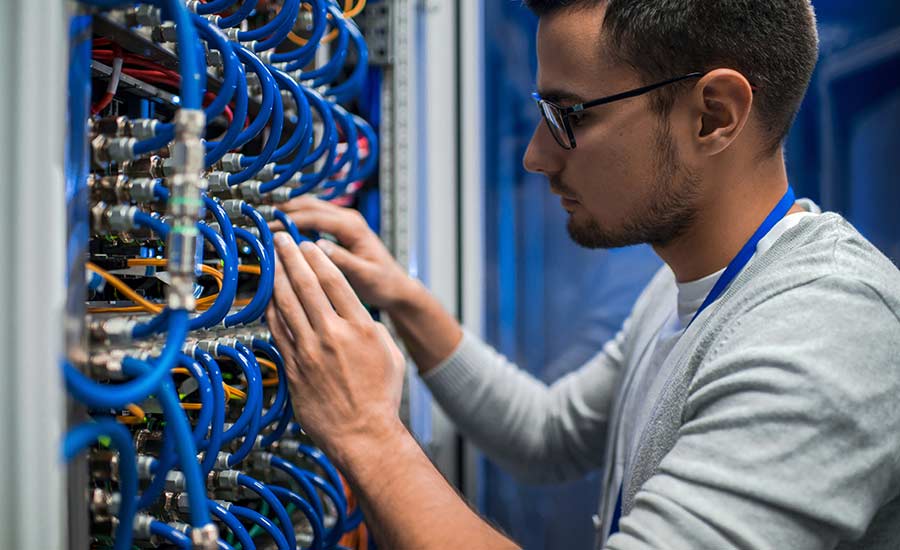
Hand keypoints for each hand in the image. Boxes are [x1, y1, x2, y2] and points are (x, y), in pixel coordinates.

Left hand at [267, 233, 406, 458]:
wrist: (363, 435)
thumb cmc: (380, 398)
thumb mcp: (389, 354)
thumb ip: (371, 327)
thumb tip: (355, 316)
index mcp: (361, 327)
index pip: (335, 281)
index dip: (318, 258)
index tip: (308, 245)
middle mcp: (333, 334)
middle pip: (307, 285)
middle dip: (291, 256)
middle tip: (281, 239)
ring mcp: (310, 351)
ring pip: (287, 303)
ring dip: (277, 277)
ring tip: (271, 259)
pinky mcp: (294, 367)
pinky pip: (277, 330)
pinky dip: (271, 309)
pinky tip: (268, 296)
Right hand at [272, 196, 416, 310]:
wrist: (396, 286)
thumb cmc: (384, 282)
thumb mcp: (364, 275)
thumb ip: (343, 260)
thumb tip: (318, 248)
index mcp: (353, 227)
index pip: (315, 216)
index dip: (290, 220)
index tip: (270, 228)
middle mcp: (348, 219)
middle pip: (310, 206)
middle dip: (284, 210)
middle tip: (260, 220)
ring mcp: (344, 222)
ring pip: (310, 208)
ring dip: (288, 211)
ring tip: (265, 221)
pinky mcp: (340, 230)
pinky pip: (314, 218)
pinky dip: (296, 219)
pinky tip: (282, 229)